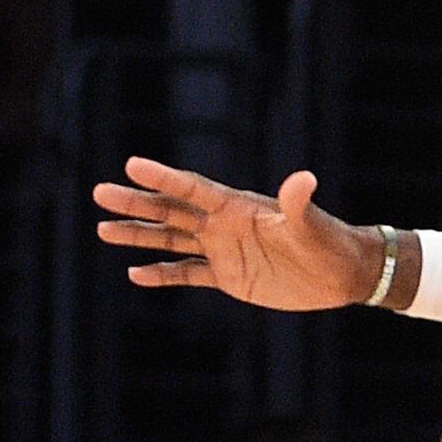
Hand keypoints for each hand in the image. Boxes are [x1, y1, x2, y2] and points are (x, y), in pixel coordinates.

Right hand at [95, 159, 385, 308]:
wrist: (342, 274)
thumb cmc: (328, 243)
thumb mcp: (311, 225)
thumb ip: (299, 203)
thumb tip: (304, 179)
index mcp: (238, 207)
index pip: (194, 189)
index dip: (164, 178)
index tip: (131, 165)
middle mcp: (224, 225)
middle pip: (171, 211)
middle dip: (137, 203)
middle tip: (99, 193)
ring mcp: (223, 250)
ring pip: (172, 239)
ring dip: (139, 235)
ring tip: (103, 229)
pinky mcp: (229, 276)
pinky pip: (188, 273)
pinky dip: (163, 274)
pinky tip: (135, 274)